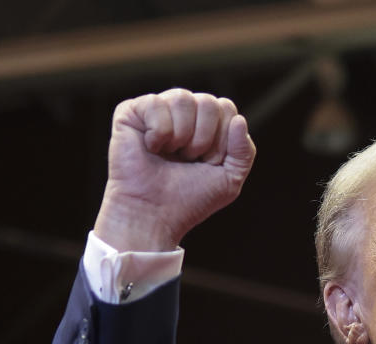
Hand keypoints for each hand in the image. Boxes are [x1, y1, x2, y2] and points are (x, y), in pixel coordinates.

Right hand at [93, 88, 256, 251]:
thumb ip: (244, 151)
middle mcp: (183, 113)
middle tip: (188, 159)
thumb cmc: (190, 198)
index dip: (223, 139)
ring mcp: (157, 110)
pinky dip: (159, 132)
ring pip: (183, 98)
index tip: (209, 162)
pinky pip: (156, 103)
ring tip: (170, 154)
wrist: (154, 214)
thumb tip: (239, 119)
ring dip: (182, 135)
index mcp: (206, 123)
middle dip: (204, 138)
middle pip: (208, 101)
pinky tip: (151, 147)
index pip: (226, 108)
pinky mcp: (131, 112)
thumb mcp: (230, 178)